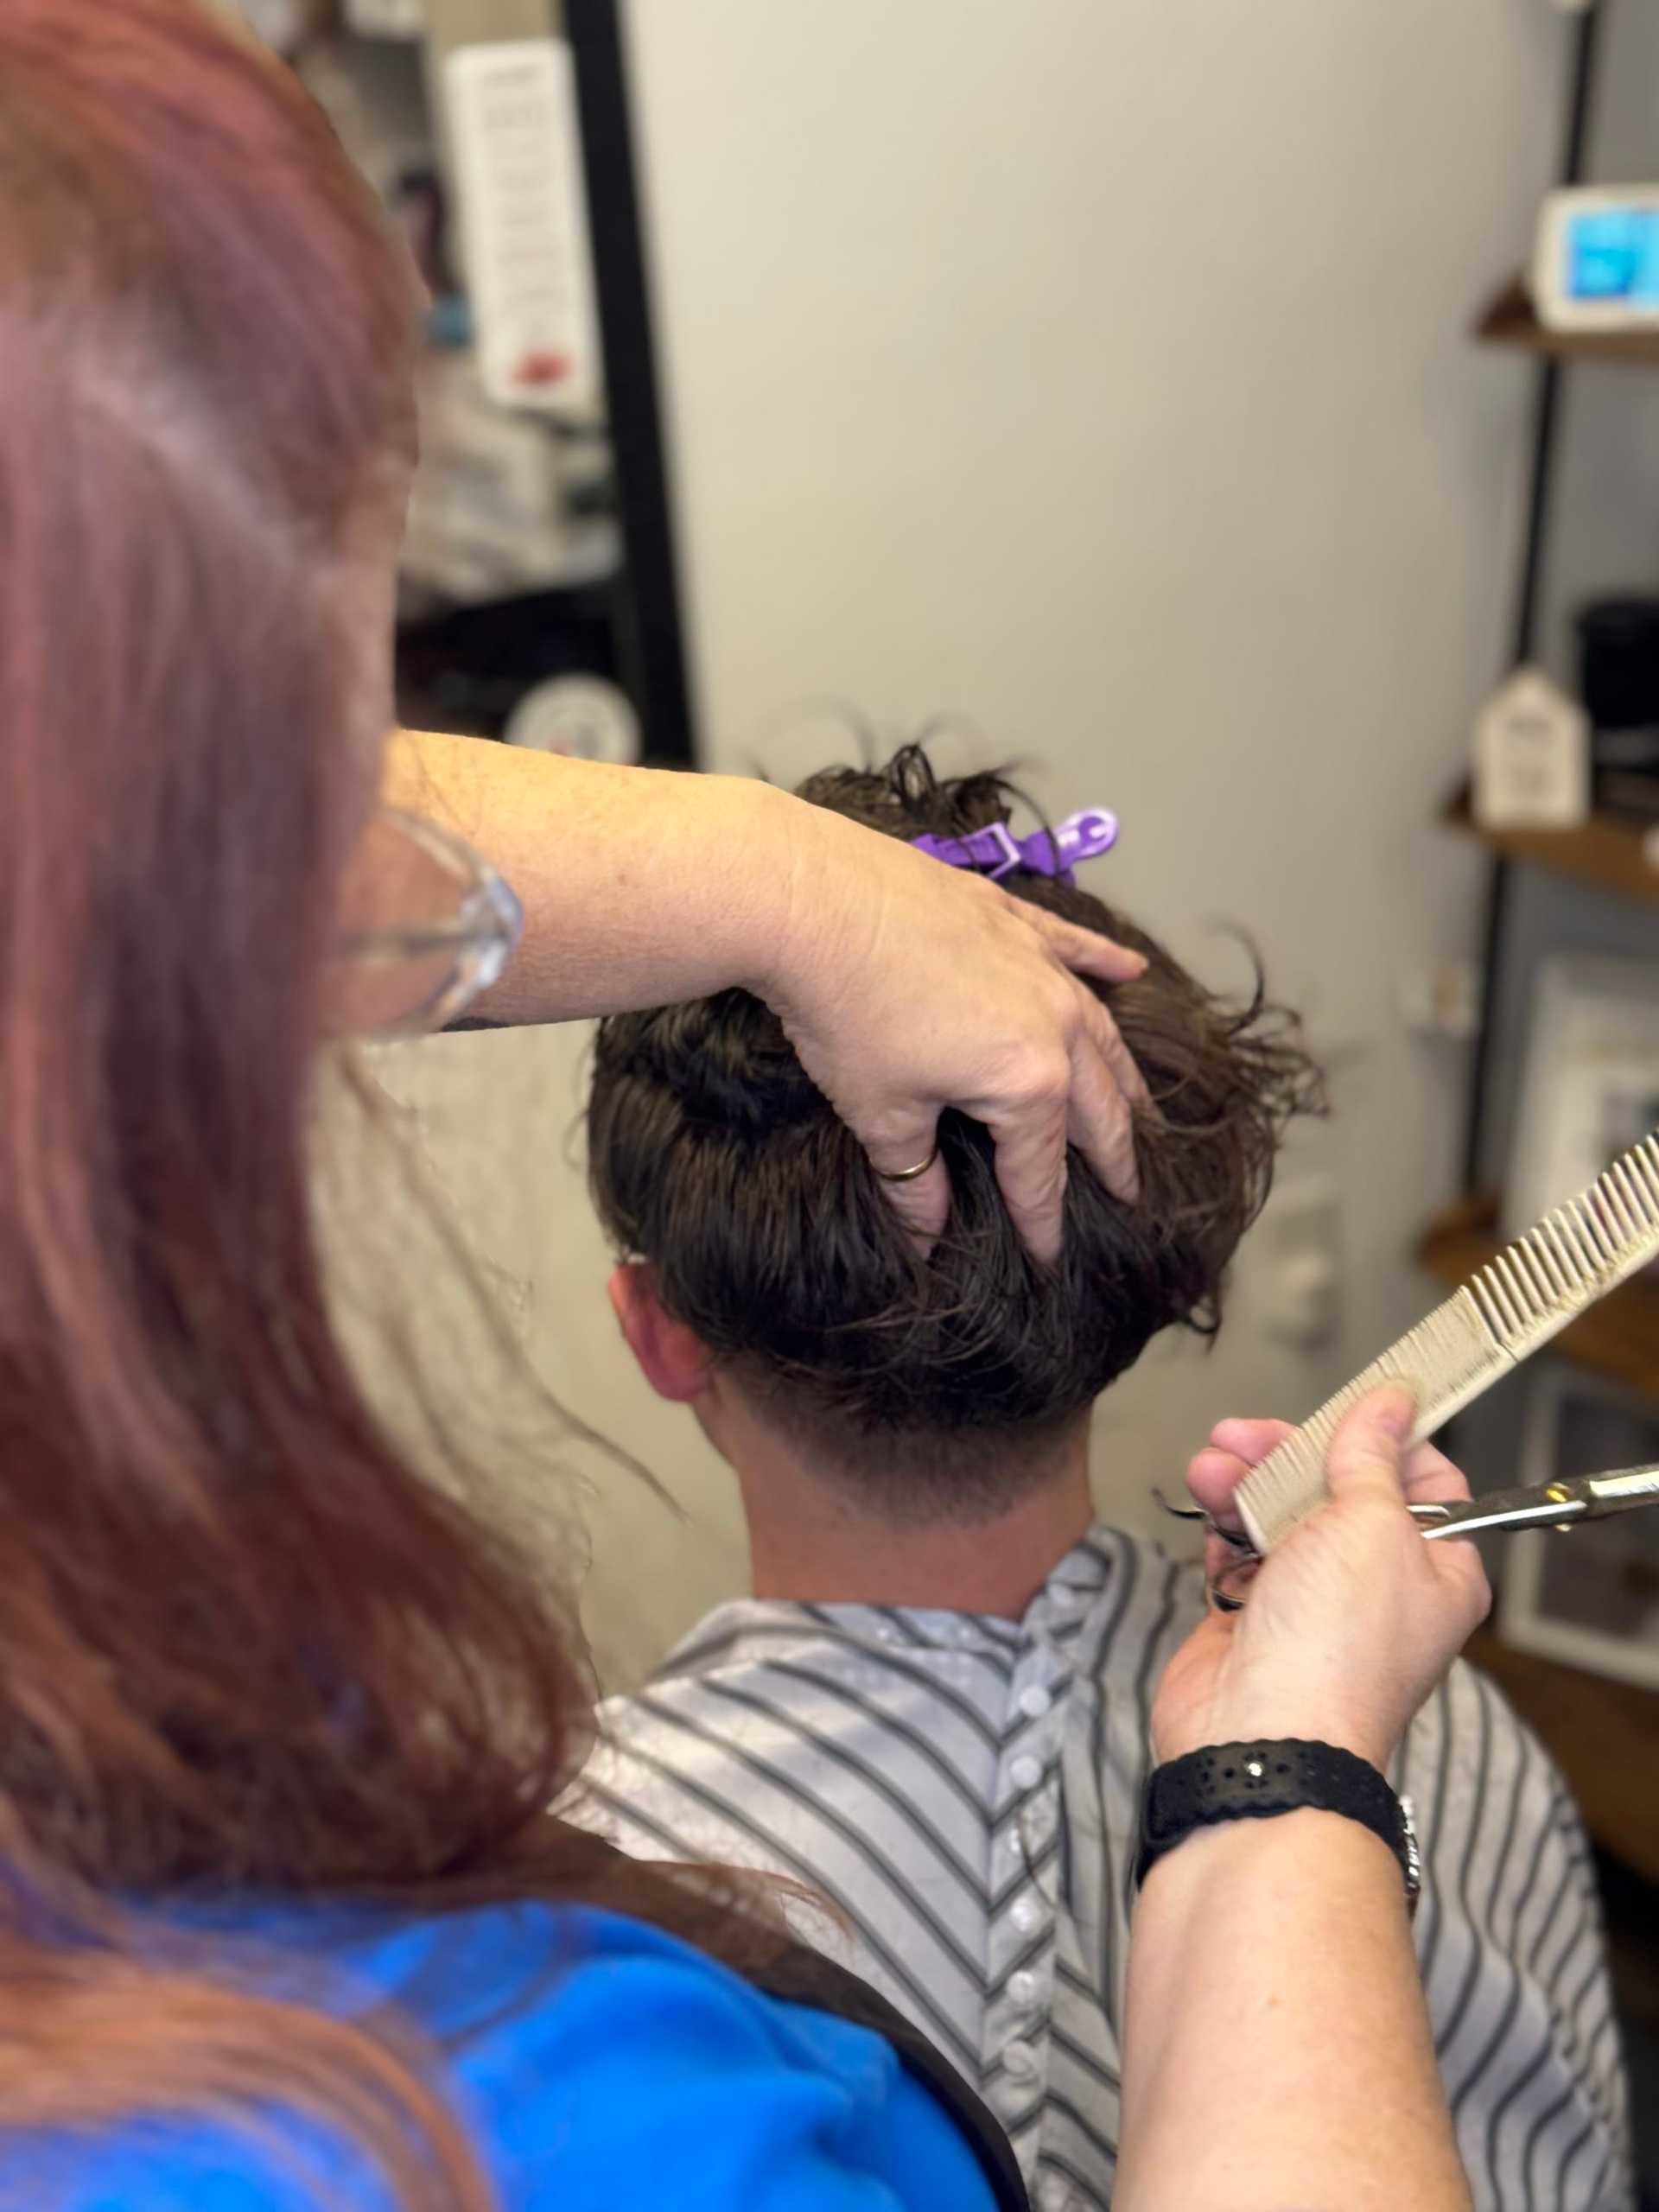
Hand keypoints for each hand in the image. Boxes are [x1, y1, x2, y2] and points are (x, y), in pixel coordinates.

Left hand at [761, 798, 1150, 1263]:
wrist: (812, 899)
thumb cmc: (845, 1016)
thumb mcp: (880, 1115)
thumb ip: (914, 1183)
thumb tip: (925, 1241)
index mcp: (1029, 1084)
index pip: (1041, 1171)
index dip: (1044, 1222)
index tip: (1051, 1259)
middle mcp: (1055, 1025)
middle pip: (1096, 1106)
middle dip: (1112, 1156)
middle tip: (1130, 1192)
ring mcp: (1041, 965)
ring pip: (1099, 1030)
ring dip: (1123, 1076)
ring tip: (1143, 1110)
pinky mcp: (1013, 919)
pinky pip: (1075, 946)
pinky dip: (1105, 961)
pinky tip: (1133, 971)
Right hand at [1152, 1388, 1490, 1771]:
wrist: (1262, 1735)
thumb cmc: (1335, 1645)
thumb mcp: (1371, 1524)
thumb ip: (1371, 1457)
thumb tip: (1389, 1403)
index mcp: (1437, 1568)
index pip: (1424, 1480)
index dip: (1383, 1435)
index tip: (1347, 1400)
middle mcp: (1379, 1585)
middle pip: (1339, 1491)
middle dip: (1290, 1455)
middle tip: (1245, 1431)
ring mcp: (1313, 1604)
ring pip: (1281, 1516)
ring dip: (1245, 1482)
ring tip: (1209, 1464)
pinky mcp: (1255, 1619)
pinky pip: (1240, 1552)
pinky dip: (1222, 1524)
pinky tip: (1206, 1502)